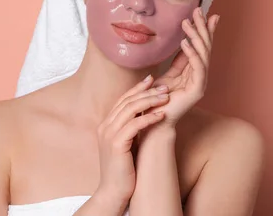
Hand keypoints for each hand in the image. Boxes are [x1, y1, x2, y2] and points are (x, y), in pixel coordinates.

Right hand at [94, 75, 169, 203]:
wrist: (113, 192)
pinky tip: (162, 115)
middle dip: (147, 92)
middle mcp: (105, 127)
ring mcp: (109, 135)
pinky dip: (148, 118)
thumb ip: (130, 128)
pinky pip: (134, 125)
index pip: (123, 99)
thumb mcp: (126, 144)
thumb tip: (146, 115)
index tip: (152, 79)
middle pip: (127, 101)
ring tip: (166, 98)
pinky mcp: (116, 144)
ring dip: (150, 101)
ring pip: (130, 109)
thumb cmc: (124, 170)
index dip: (137, 88)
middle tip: (165, 87)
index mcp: (106, 125)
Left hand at [151, 7, 218, 126]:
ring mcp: (201, 83)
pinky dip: (192, 54)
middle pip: (205, 47)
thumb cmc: (157, 99)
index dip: (205, 30)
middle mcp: (201, 76)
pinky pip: (197, 68)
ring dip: (196, 36)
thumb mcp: (168, 73)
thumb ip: (178, 60)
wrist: (153, 120)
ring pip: (203, 54)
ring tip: (188, 22)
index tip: (208, 13)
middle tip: (199, 10)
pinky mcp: (197, 90)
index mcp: (194, 71)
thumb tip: (183, 41)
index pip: (202, 46)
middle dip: (203, 27)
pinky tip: (185, 42)